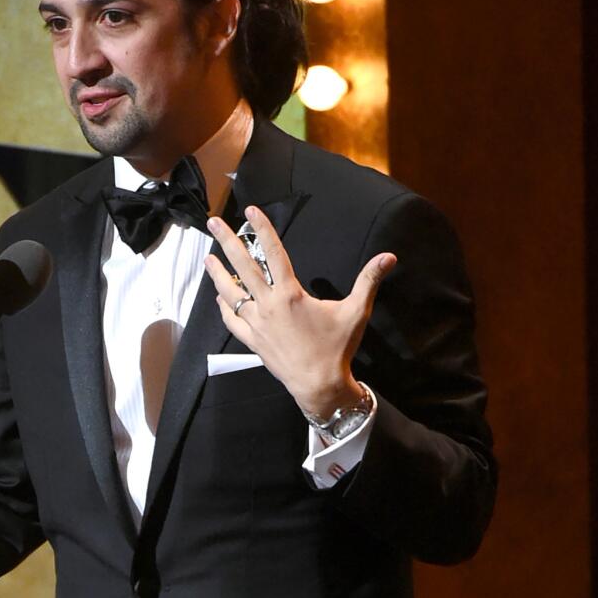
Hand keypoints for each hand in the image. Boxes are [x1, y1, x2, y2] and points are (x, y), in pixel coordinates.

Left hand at [204, 206, 395, 417]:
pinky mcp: (252, 340)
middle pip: (242, 267)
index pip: (272, 252)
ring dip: (218, 274)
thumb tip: (389, 257)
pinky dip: (224, 306)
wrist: (319, 385)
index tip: (250, 211)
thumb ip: (369, 281)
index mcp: (289, 294)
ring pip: (230, 293)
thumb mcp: (357, 312)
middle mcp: (268, 305)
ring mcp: (257, 323)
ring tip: (208, 258)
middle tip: (213, 223)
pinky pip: (232, 320)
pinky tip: (220, 297)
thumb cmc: (337, 348)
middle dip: (226, 242)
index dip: (261, 229)